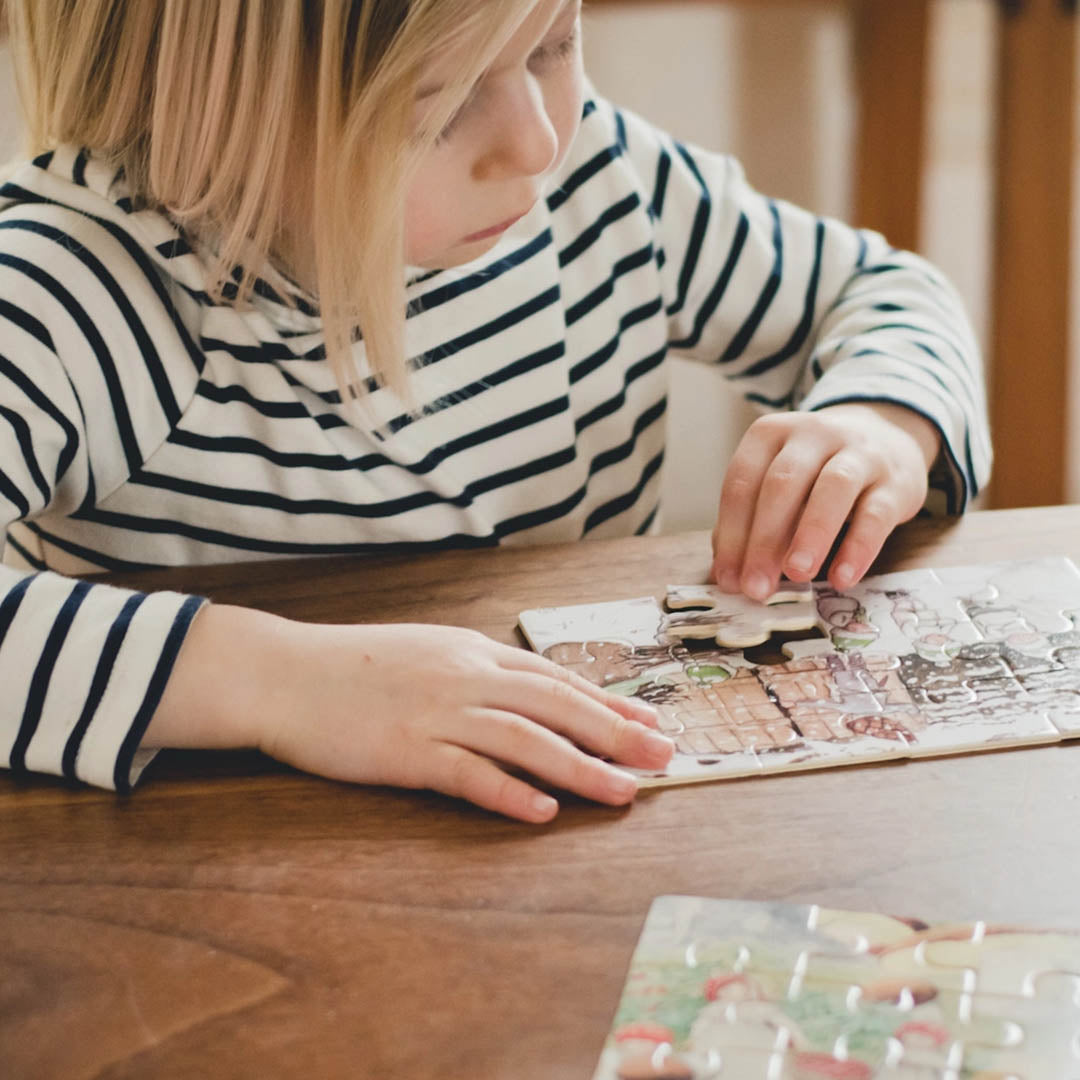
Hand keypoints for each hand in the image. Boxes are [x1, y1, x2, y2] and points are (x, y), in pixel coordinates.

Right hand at [147, 608, 673, 823]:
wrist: (285, 672)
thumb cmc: (354, 666)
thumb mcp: (426, 652)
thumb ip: (476, 669)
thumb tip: (526, 692)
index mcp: (472, 651)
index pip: (555, 678)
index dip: (608, 703)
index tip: (650, 723)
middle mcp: (465, 676)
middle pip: (556, 705)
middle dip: (616, 733)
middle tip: (663, 758)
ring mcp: (437, 712)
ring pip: (525, 739)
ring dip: (580, 767)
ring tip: (622, 792)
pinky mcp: (406, 750)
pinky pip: (467, 772)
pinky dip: (508, 791)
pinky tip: (542, 810)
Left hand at [710, 402, 939, 598]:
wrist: (886, 442)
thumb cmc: (815, 474)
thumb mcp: (778, 485)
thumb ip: (752, 521)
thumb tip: (730, 572)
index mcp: (771, 433)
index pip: (743, 481)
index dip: (732, 533)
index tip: (727, 578)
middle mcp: (814, 434)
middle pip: (782, 484)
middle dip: (764, 540)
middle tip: (756, 587)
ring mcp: (859, 452)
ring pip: (833, 488)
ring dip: (811, 535)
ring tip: (796, 575)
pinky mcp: (895, 481)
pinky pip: (876, 514)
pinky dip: (858, 548)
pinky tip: (841, 578)